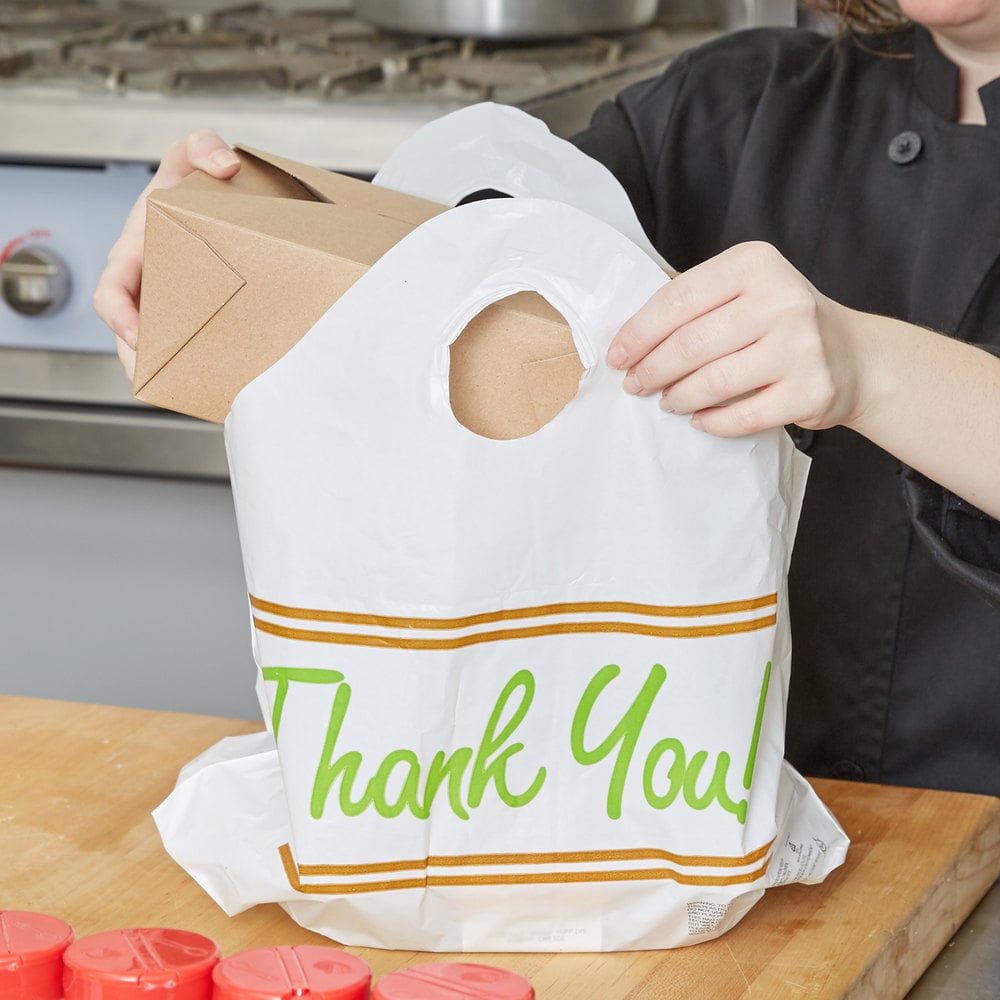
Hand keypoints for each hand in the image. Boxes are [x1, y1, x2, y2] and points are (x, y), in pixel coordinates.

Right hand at [92, 129, 240, 379]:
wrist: (214, 210)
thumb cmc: (187, 190)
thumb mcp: (186, 161)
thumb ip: (199, 147)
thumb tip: (223, 164)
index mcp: (132, 257)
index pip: (111, 294)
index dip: (119, 317)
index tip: (136, 334)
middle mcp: (146, 290)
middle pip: (136, 339)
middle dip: (150, 363)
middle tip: (175, 379)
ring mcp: (168, 310)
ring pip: (166, 354)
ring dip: (181, 375)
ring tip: (208, 394)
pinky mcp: (194, 324)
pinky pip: (195, 353)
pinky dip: (208, 370)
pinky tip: (235, 384)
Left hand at [606, 241, 867, 436]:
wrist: (853, 355)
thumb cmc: (780, 322)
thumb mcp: (744, 290)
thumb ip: (695, 302)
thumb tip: (628, 340)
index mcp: (755, 264)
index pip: (678, 298)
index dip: (639, 332)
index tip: (616, 356)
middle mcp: (783, 299)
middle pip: (691, 343)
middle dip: (651, 369)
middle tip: (635, 385)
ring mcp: (801, 347)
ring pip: (713, 382)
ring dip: (678, 397)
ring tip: (666, 401)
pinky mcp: (811, 391)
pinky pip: (742, 416)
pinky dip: (711, 422)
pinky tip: (699, 419)